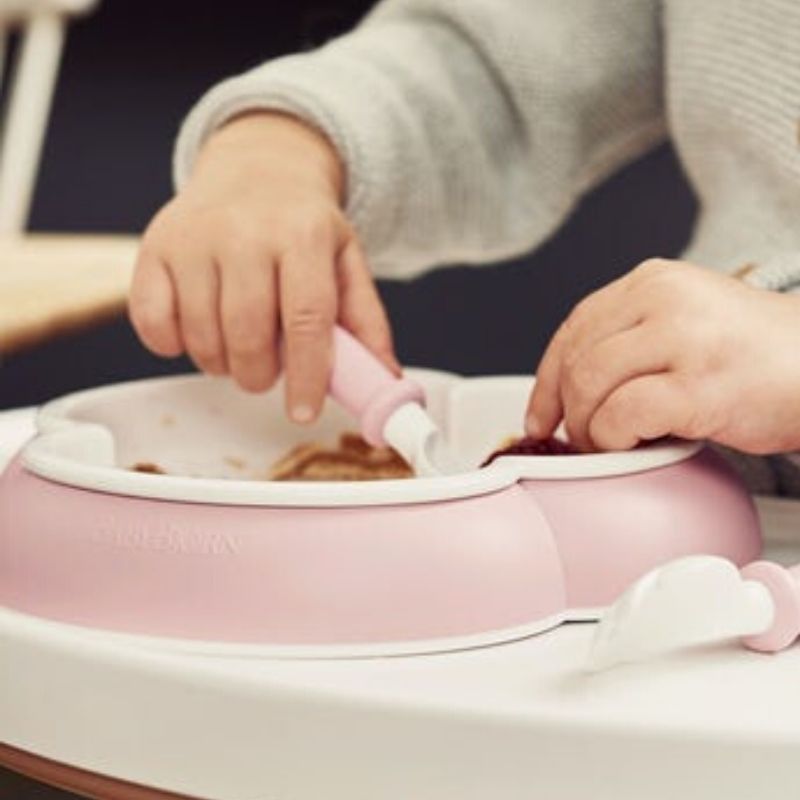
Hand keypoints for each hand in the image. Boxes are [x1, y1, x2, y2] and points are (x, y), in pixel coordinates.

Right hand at [129, 112, 398, 423]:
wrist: (255, 171)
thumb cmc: (303, 227)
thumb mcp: (346, 261)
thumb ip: (365, 320)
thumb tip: (382, 378)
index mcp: (304, 235)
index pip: (306, 319)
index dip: (306, 376)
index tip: (304, 412)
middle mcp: (245, 231)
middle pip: (248, 335)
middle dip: (259, 375)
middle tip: (266, 373)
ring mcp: (194, 238)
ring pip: (201, 336)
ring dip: (221, 364)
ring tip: (238, 347)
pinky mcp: (154, 248)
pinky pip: (154, 324)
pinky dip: (174, 345)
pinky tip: (198, 331)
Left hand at [526, 258, 799, 453]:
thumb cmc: (757, 356)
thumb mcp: (686, 320)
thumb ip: (630, 337)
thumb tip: (567, 386)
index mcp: (653, 281)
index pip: (574, 328)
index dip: (547, 379)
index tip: (539, 416)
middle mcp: (664, 300)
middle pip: (576, 360)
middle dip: (566, 412)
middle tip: (580, 440)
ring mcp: (683, 339)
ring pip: (591, 386)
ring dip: (589, 429)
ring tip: (609, 445)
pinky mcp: (700, 385)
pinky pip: (624, 416)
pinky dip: (614, 439)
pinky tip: (634, 446)